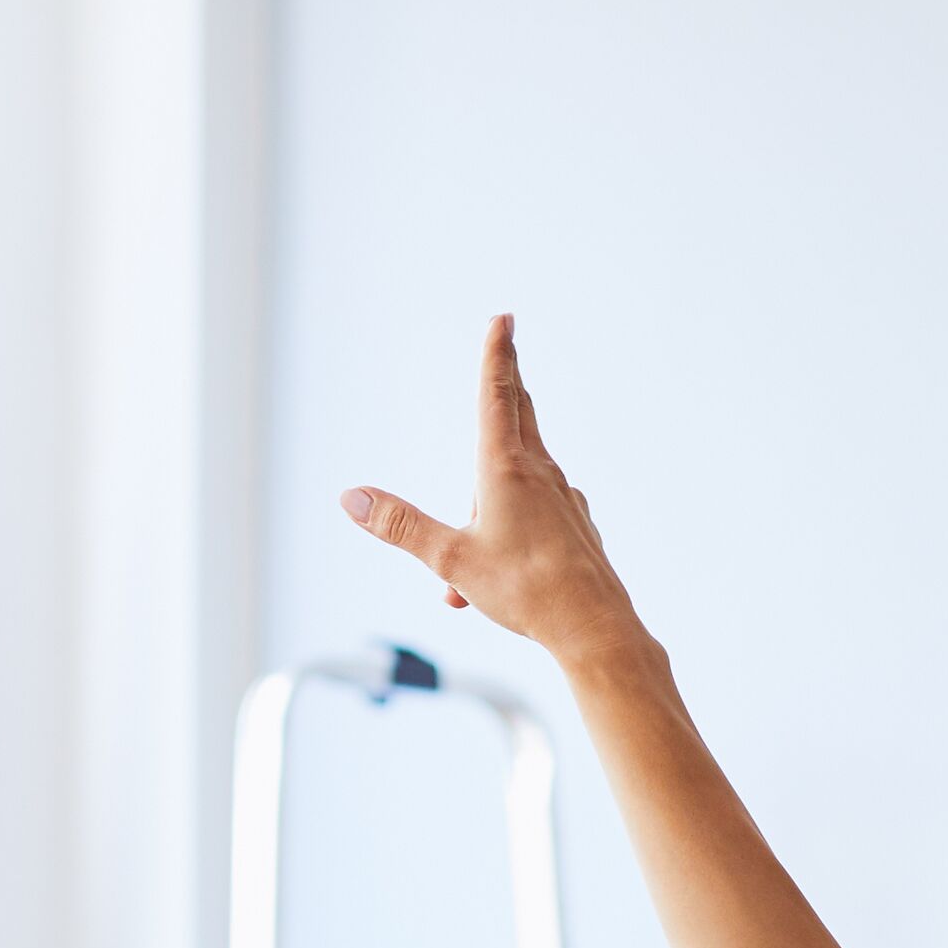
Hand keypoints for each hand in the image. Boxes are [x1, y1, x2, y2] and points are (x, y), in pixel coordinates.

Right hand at [341, 316, 650, 671]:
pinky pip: (536, 515)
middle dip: (507, 382)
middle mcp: (540, 474)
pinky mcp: (576, 527)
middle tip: (507, 349)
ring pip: (521, 476)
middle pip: (520, 415)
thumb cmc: (526, 591)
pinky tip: (499, 575)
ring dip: (489, 496)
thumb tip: (351, 499)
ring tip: (467, 567)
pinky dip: (510, 532)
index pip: (497, 394)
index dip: (496, 353)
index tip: (503, 318)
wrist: (595, 629)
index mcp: (505, 469)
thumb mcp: (451, 559)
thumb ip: (401, 525)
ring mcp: (563, 499)